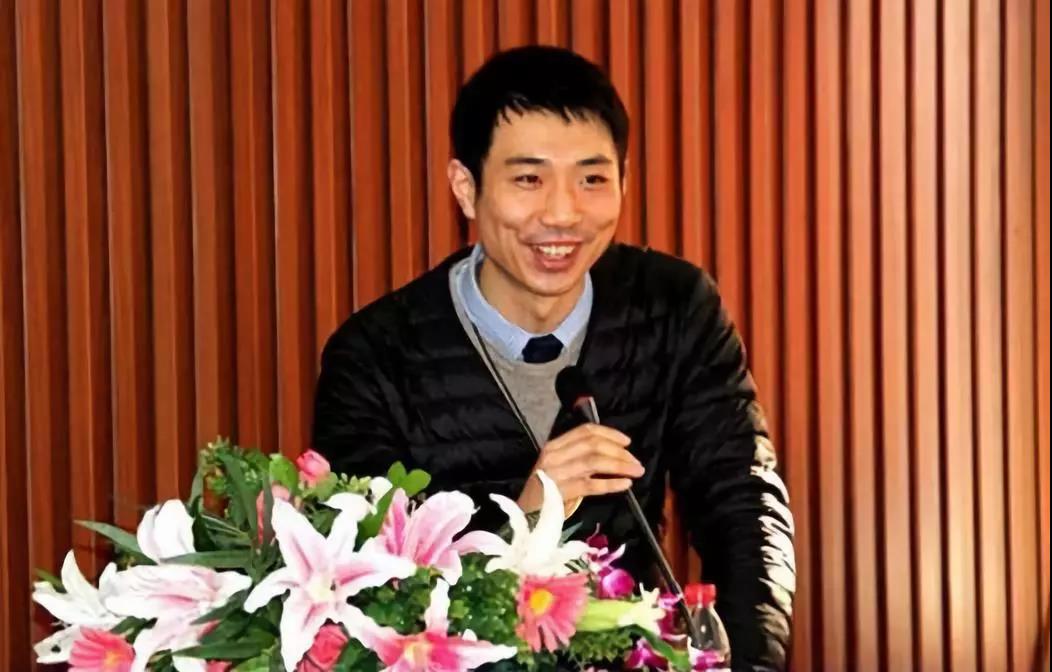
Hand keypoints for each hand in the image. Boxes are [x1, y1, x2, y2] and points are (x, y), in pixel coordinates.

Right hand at [516, 423, 643, 512]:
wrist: (525, 515)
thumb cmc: (546, 491)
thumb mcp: (559, 467)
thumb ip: (579, 456)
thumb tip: (614, 452)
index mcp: (554, 446)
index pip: (585, 431)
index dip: (609, 433)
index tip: (627, 441)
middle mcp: (554, 455)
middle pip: (593, 445)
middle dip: (619, 452)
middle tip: (636, 462)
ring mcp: (557, 473)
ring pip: (594, 462)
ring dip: (620, 465)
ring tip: (636, 471)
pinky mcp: (562, 492)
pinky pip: (592, 485)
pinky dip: (611, 484)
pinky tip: (625, 485)